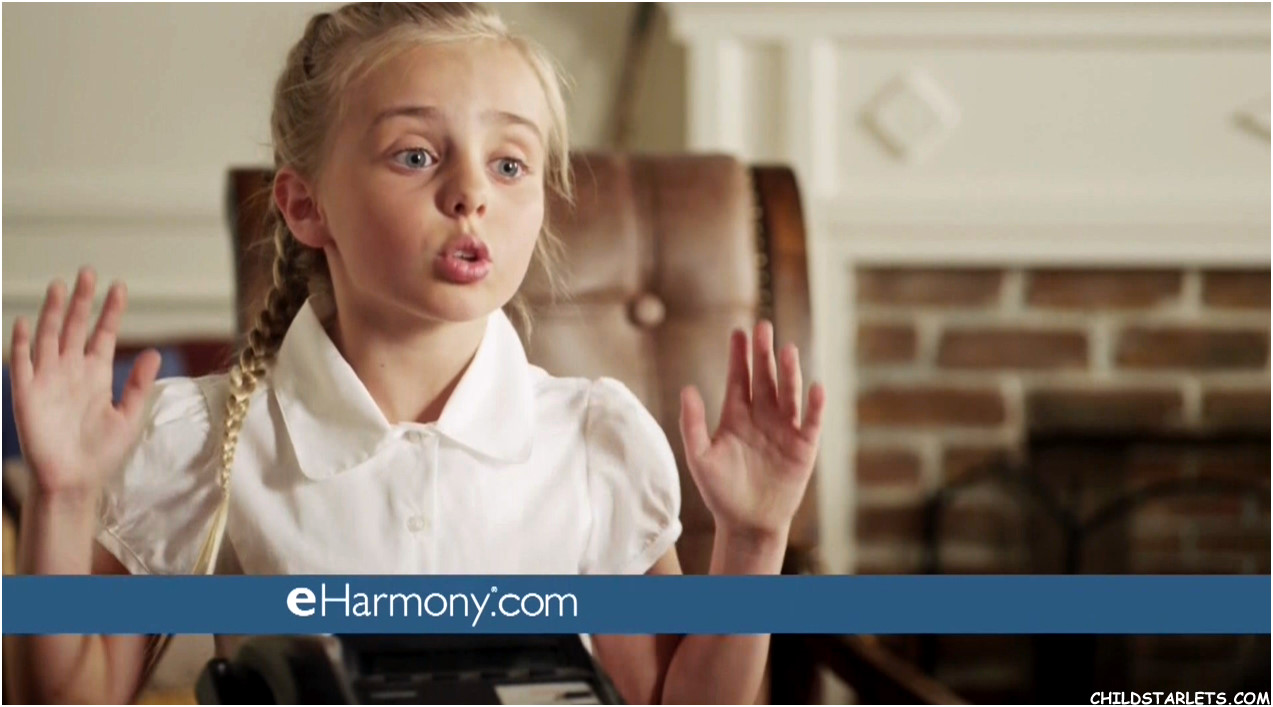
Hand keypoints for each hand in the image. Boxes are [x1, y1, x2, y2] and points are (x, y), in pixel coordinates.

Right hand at [9, 267, 160, 495]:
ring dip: (54, 312)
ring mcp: (48, 380)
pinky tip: (25, 322)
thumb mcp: (128, 416)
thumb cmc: (101, 453)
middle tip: (89, 272)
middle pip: (76, 328)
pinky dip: (21, 343)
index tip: (119, 287)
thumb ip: (138, 384)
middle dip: (83, 301)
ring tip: (61, 285)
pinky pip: (21, 363)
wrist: (74, 480)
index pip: (103, 335)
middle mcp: (71, 372)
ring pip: (49, 337)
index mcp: (96, 375)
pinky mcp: (27, 393)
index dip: (110, 311)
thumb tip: (153, 352)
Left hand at [678, 320, 824, 541]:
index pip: (738, 379)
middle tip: (763, 327)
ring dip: (788, 372)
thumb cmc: (720, 492)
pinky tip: (815, 387)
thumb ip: (693, 424)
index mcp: (735, 416)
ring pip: (788, 393)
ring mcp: (784, 429)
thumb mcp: (700, 457)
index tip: (738, 332)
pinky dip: (814, 405)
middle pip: (764, 378)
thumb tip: (687, 388)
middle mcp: (761, 417)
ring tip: (787, 348)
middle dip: (763, 354)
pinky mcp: (803, 447)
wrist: (747, 523)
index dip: (739, 356)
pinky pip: (811, 421)